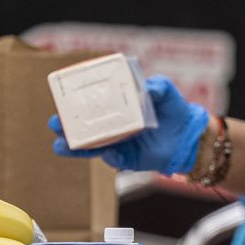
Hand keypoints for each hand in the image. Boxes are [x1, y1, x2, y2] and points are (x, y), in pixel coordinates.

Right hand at [48, 75, 209, 174]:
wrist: (190, 134)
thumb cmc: (173, 108)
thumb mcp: (164, 90)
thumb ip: (155, 85)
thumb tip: (146, 90)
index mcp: (116, 108)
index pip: (90, 105)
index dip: (74, 105)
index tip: (61, 100)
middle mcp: (113, 126)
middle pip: (84, 128)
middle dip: (66, 127)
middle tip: (54, 123)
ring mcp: (119, 143)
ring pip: (92, 147)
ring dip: (76, 147)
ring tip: (60, 145)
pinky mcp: (128, 158)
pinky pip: (115, 159)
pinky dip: (110, 156)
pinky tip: (107, 152)